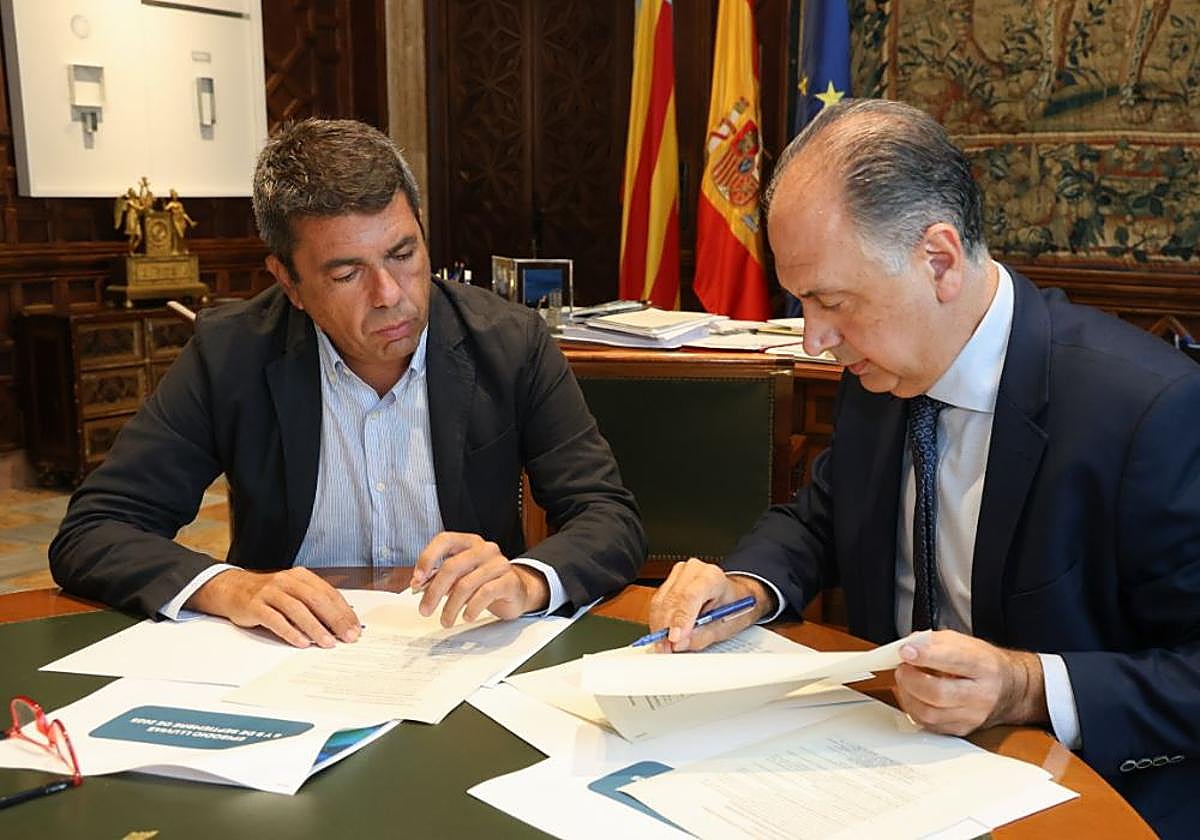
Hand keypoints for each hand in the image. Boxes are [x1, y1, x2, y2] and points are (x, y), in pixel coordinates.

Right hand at [186, 567, 360, 648]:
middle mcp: (287, 581)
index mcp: (301, 576)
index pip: (329, 593)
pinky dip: (290, 632)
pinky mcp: (255, 605)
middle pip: (316, 600)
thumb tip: (340, 624)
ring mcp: (270, 592)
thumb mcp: (293, 592)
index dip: (344, 611)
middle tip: (347, 636)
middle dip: (335, 619)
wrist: (233, 589)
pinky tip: (301, 642)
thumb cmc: (269, 594)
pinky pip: (276, 620)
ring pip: (297, 609)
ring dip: (315, 627)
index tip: (355, 628)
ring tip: (327, 642)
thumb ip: (314, 603)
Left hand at [411, 532, 549, 626]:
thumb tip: (419, 585)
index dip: (427, 558)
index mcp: (470, 543)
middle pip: (452, 566)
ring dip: (450, 607)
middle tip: (425, 609)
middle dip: (434, 591)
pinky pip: (484, 594)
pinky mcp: (509, 581)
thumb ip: (441, 577)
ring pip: (466, 584)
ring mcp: (499, 564)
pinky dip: (471, 609)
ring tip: (445, 620)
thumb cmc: (485, 581)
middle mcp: (485, 549)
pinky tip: (466, 616)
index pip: (444, 540)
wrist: (517, 590)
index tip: (417, 579)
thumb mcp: (461, 576)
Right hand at [647, 557, 772, 651]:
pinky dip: (658, 621)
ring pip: (660, 601)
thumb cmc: (734, 606)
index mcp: (712, 576)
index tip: (675, 638)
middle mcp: (693, 570)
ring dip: (659, 626)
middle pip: (672, 599)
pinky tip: (662, 635)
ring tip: (664, 646)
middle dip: (666, 627)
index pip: (690, 596)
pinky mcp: (669, 582)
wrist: (735, 594)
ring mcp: (679, 574)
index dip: (680, 619)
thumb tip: (680, 642)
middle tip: (667, 649)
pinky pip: (658, 603)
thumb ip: (702, 635)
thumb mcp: (725, 625)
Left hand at [894, 630, 1048, 735]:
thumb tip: (908, 646)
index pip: (953, 660)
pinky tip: (914, 695)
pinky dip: (914, 708)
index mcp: (984, 666)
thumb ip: (934, 641)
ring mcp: (972, 716)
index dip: (925, 655)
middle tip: (902, 668)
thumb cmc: (983, 663)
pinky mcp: (961, 730)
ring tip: (906, 680)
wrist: (1009, 689)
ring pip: (929, 713)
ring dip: (908, 695)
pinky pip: (928, 724)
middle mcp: (981, 694)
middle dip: (911, 679)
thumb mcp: (964, 642)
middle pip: (938, 693)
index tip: (906, 651)